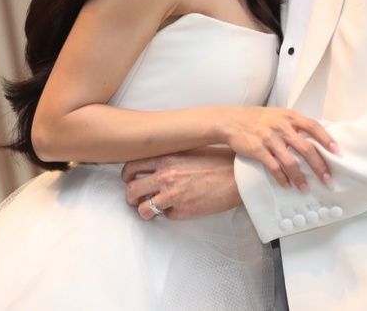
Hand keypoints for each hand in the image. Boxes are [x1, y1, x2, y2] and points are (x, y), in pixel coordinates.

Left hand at [123, 148, 242, 220]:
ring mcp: (172, 196)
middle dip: (132, 196)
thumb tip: (157, 161)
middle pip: (131, 191)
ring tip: (153, 208)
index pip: (131, 167)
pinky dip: (169, 214)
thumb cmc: (218, 160)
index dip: (128, 176)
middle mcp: (164, 176)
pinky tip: (178, 207)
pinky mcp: (182, 211)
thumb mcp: (190, 149)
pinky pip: (165, 216)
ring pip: (143, 209)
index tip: (131, 179)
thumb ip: (171, 155)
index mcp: (165, 158)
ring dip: (145, 210)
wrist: (238, 176)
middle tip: (139, 197)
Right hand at [220, 107, 337, 191]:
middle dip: (319, 166)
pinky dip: (282, 178)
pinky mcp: (258, 150)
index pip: (314, 127)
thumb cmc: (259, 119)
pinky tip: (287, 185)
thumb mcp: (280, 115)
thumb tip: (317, 138)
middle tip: (328, 180)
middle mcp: (282, 127)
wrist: (232, 121)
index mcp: (290, 117)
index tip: (337, 153)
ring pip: (290, 162)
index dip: (327, 140)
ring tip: (306, 189)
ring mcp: (270, 138)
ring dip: (300, 178)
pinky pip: (273, 167)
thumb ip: (296, 124)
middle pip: (306, 148)